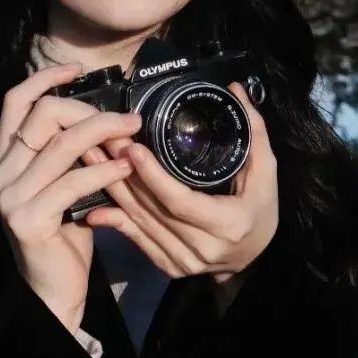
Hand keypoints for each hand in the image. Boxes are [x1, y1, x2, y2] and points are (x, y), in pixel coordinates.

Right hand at [0, 63, 142, 332]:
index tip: (79, 71)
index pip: (15, 101)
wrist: (53, 288)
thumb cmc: (65, 231)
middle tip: (127, 118)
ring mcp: (11, 195)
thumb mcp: (63, 183)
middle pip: (43, 115)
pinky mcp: (28, 219)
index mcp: (6, 157)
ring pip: (60, 145)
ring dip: (104, 133)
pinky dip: (103, 170)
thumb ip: (69, 151)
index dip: (45, 79)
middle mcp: (0, 171)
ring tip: (134, 134)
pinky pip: (72, 182)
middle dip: (89, 110)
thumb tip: (106, 115)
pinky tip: (126, 167)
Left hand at [85, 83, 277, 286]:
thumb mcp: (266, 175)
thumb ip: (254, 133)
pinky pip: (136, 239)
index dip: (154, 177)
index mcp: (226, 224)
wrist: (254, 260)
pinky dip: (115, 220)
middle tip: (100, 140)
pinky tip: (94, 204)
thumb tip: (237, 90)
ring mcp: (182, 261)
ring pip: (139, 223)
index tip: (133, 148)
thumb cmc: (260, 213)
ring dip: (112, 191)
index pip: (181, 201)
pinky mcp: (167, 266)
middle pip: (153, 210)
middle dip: (123, 173)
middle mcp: (201, 248)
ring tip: (92, 159)